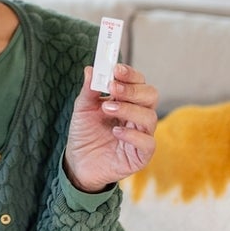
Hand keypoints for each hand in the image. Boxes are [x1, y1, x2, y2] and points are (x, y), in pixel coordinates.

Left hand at [64, 64, 158, 192]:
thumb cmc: (85, 133)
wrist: (79, 163)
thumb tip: (91, 69)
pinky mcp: (141, 155)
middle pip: (150, 95)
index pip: (138, 82)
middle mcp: (138, 115)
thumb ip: (89, 90)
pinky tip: (116, 131)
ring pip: (150, 116)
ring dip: (129, 109)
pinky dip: (133, 135)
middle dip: (132, 89)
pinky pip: (147, 143)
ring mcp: (142, 134)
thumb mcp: (83, 109)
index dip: (130, 74)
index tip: (116, 68)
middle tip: (113, 87)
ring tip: (107, 108)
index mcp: (127, 100)